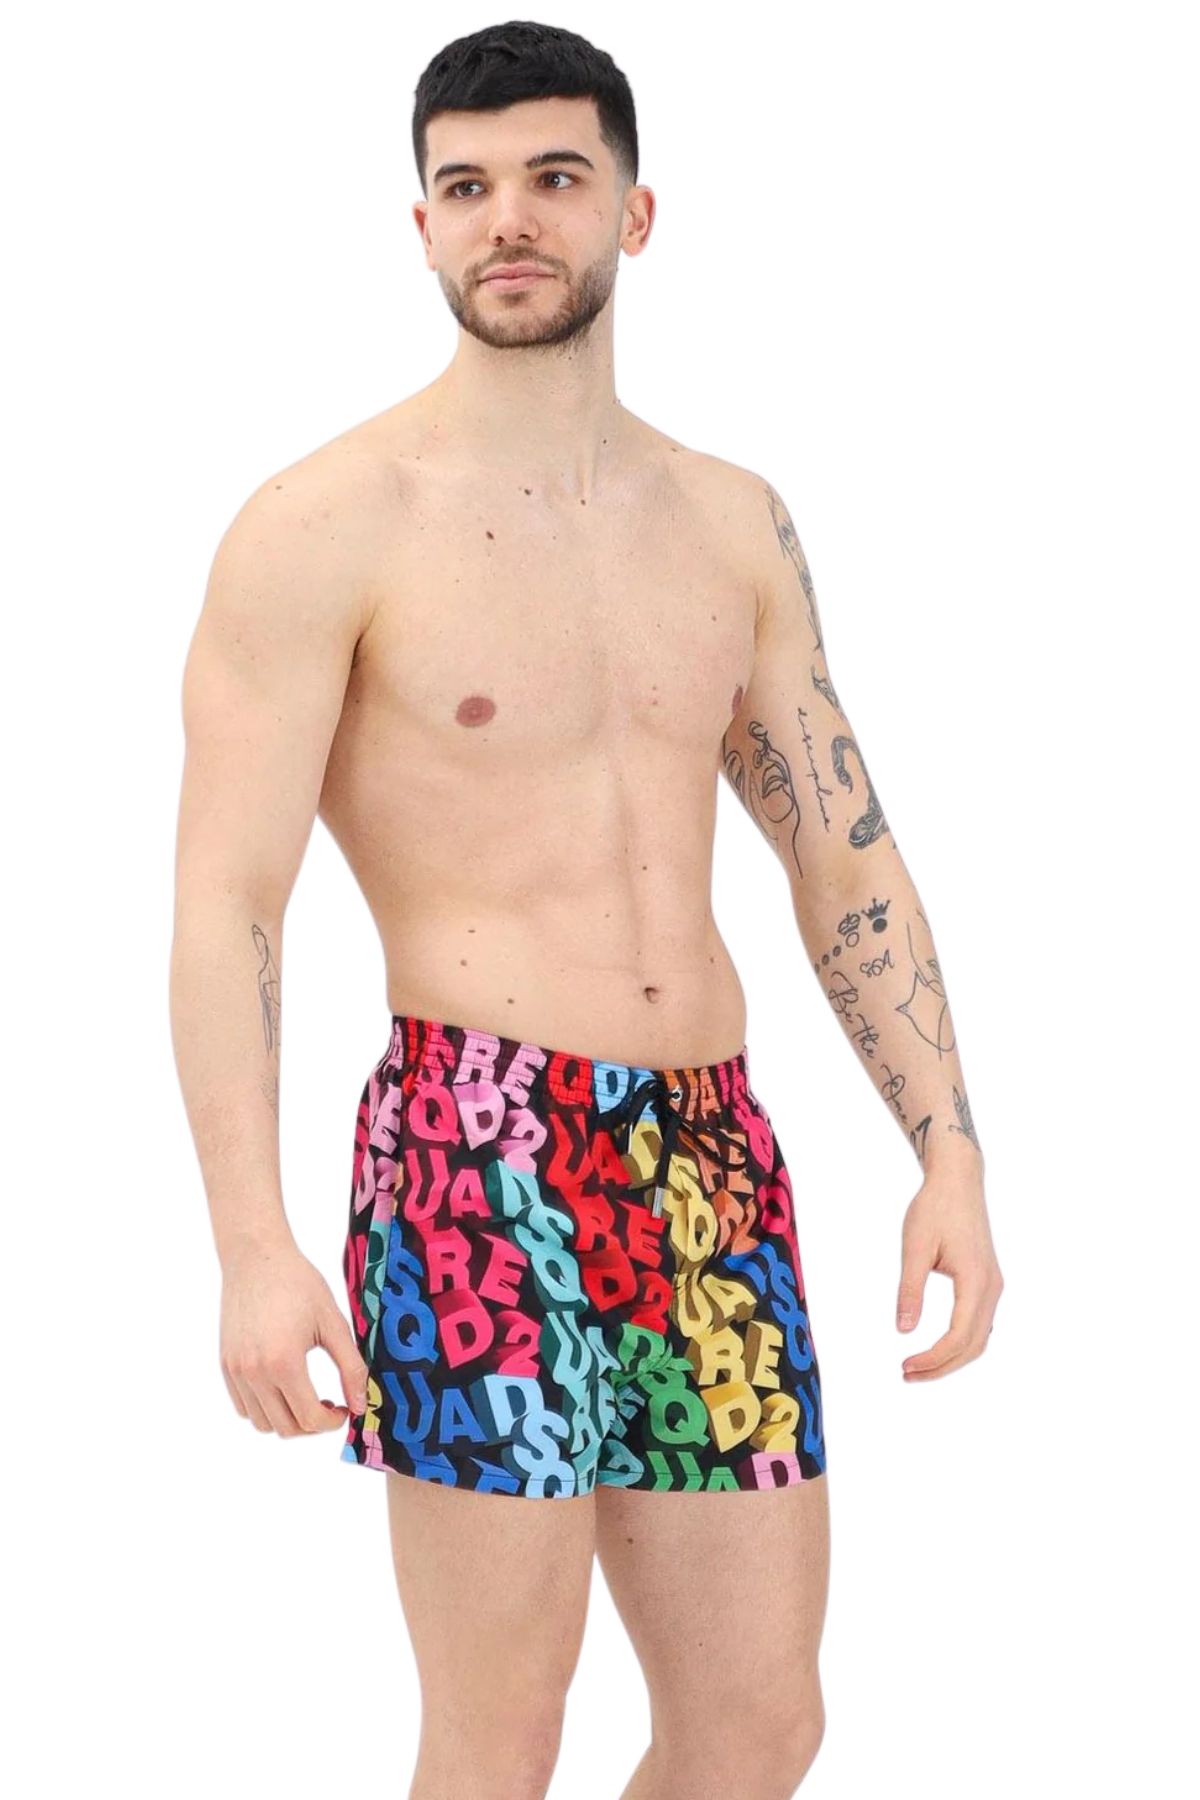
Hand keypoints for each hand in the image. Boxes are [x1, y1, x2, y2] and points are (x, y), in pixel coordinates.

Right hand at [219, 1239, 369, 1435]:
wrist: (257, 1258)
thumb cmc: (299, 1284)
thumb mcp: (334, 1323)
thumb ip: (351, 1367)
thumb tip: (359, 1406)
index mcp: (284, 1362)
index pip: (310, 1419)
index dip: (333, 1422)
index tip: (344, 1408)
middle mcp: (255, 1372)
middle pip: (286, 1428)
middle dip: (313, 1424)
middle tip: (328, 1403)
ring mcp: (236, 1371)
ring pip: (262, 1423)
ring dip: (288, 1420)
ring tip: (305, 1396)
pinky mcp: (227, 1365)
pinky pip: (244, 1407)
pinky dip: (264, 1409)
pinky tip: (283, 1387)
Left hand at [896, 1171, 1003, 1379]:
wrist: (958, 1181)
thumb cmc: (934, 1208)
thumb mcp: (914, 1248)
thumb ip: (909, 1290)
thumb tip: (903, 1330)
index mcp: (975, 1280)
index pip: (959, 1336)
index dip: (934, 1358)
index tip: (906, 1365)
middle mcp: (991, 1287)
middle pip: (973, 1345)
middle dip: (942, 1367)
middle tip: (907, 1374)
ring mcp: (993, 1285)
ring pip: (980, 1337)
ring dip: (952, 1357)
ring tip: (919, 1366)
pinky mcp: (987, 1281)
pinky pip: (979, 1323)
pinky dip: (961, 1343)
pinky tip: (938, 1347)